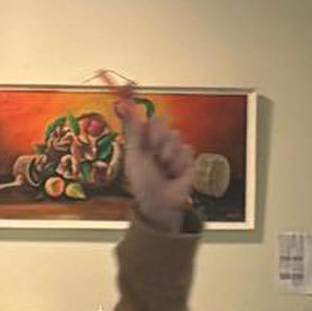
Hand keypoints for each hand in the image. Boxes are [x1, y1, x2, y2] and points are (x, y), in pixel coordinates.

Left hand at [125, 104, 196, 230]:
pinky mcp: (188, 158)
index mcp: (144, 139)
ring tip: (164, 167)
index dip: (145, 119)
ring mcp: (174, 149)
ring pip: (175, 135)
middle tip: (154, 152)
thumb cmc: (143, 183)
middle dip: (157, 137)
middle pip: (162, 122)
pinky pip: (187, 149)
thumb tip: (122, 108)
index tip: (143, 120)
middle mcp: (159, 141)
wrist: (160, 202)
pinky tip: (175, 173)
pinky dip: (179, 163)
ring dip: (168, 153)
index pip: (147, 118)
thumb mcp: (134, 155)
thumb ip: (131, 131)